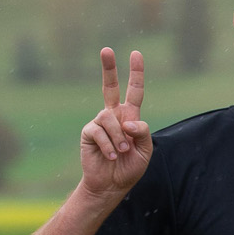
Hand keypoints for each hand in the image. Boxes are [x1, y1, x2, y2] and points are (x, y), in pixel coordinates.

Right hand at [79, 49, 152, 205]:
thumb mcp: (144, 150)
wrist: (111, 185)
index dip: (136, 73)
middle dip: (108, 68)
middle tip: (106, 49)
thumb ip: (142, 131)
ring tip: (121, 153)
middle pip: (109, 87)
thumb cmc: (129, 167)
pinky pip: (99, 132)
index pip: (134, 91)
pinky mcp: (88, 132)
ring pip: (109, 118)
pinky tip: (110, 156)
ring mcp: (99, 123)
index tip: (136, 54)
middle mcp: (113, 116)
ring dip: (119, 138)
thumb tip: (126, 120)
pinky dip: (108, 146)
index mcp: (129, 117)